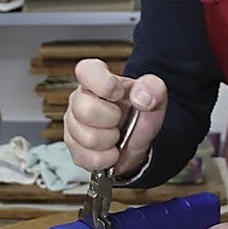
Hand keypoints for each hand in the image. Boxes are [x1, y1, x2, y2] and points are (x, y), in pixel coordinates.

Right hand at [64, 58, 166, 177]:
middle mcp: (80, 99)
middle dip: (111, 119)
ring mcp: (73, 123)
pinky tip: (110, 150)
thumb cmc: (138, 115)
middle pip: (86, 109)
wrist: (136, 143)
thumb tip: (142, 96)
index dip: (103, 84)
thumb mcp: (154, 98)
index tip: (118, 94)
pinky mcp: (73, 147)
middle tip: (119, 119)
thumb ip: (153, 89)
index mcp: (96, 79)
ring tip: (116, 135)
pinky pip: (87, 157)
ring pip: (87, 137)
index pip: (86, 70)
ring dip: (110, 141)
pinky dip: (105, 158)